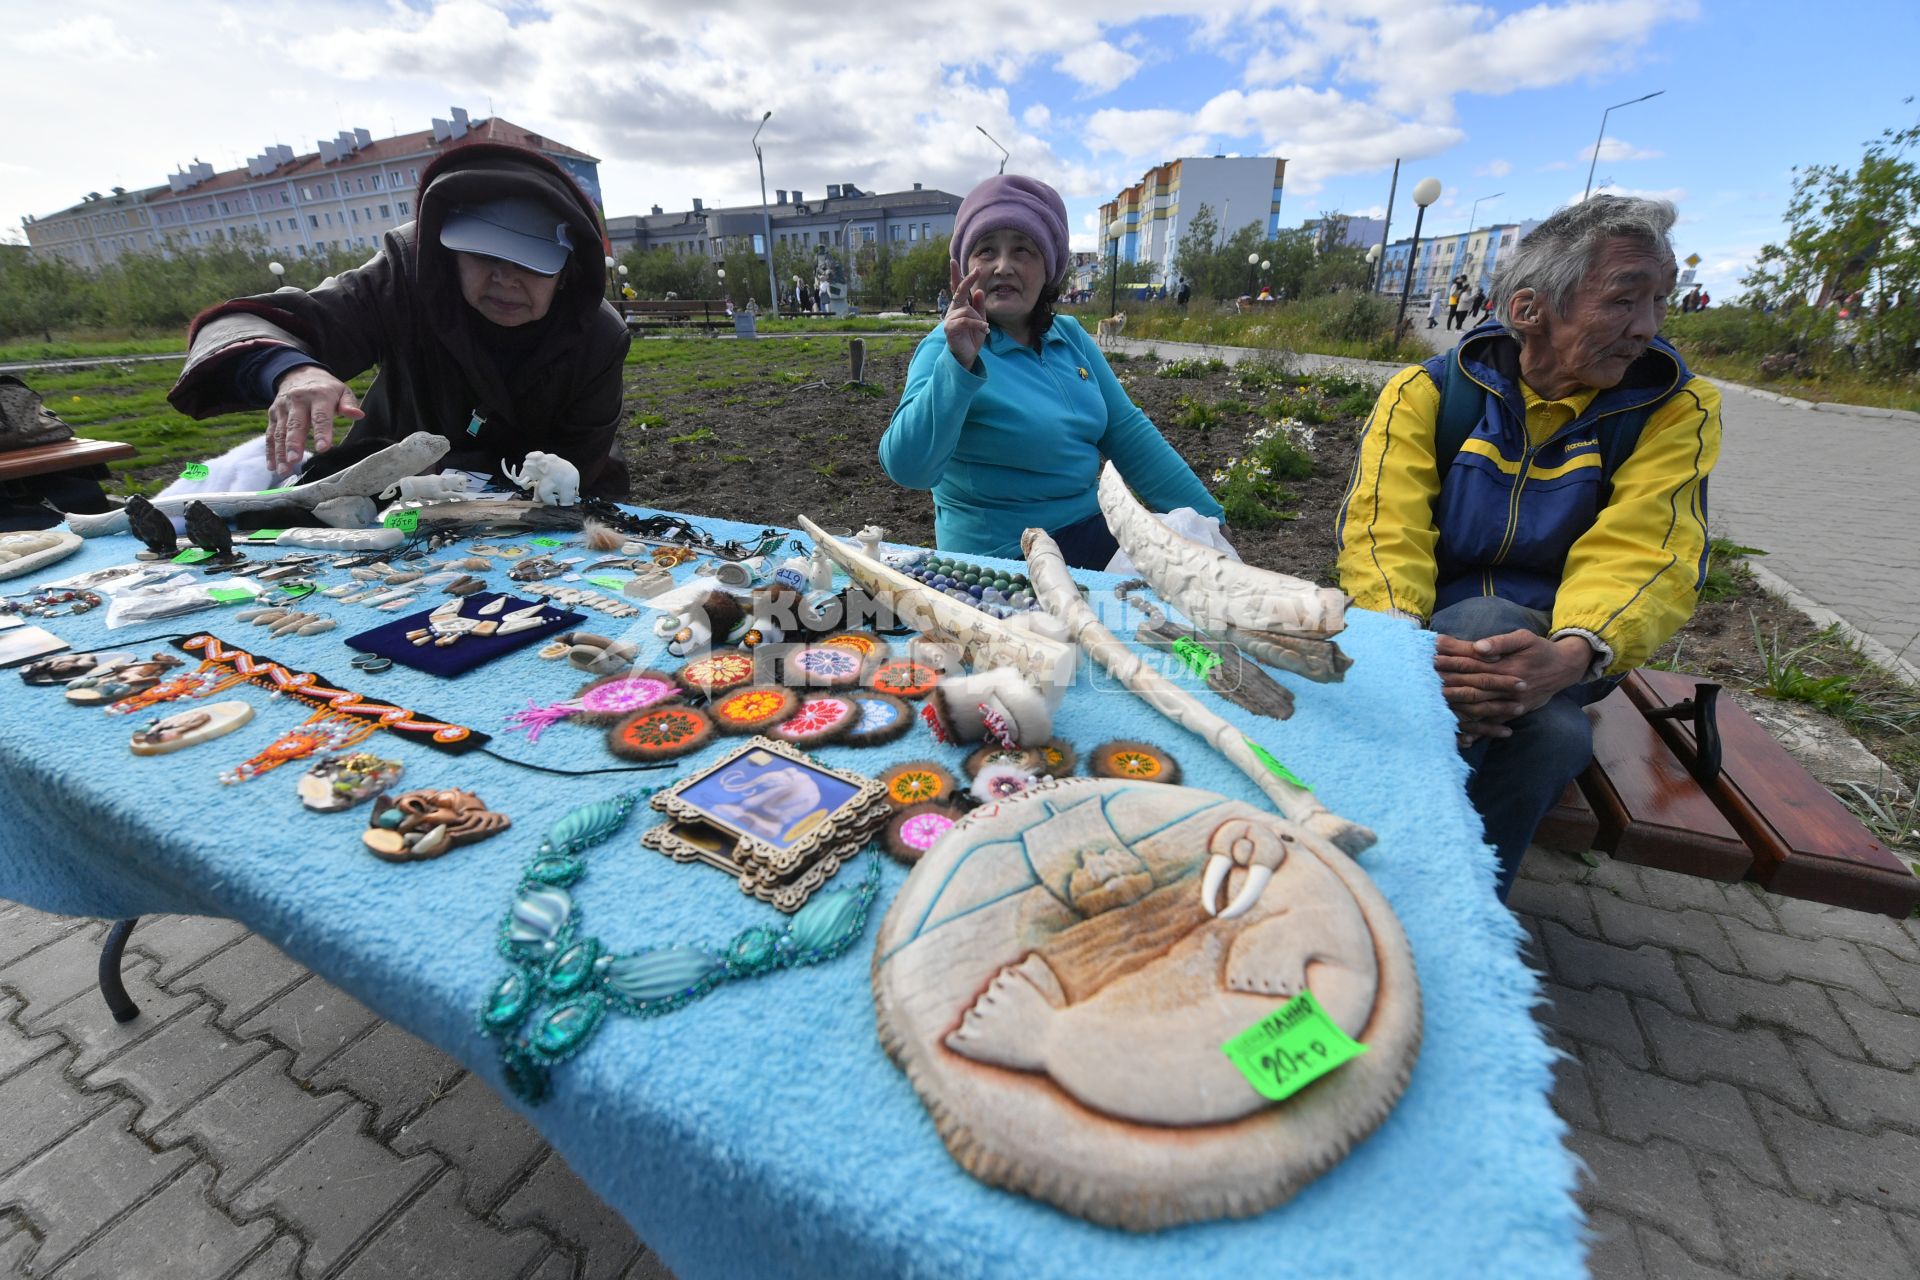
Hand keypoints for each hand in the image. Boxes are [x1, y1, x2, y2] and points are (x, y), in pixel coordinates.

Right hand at [266, 366, 361, 474]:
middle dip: (294, 443)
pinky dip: (270, 450)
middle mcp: (298, 401)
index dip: (322, 432)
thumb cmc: (325, 388)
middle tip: (294, 460)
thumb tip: (358, 415)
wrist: (298, 373)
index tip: (323, 448)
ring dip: (280, 452)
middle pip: (295, 424)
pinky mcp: (273, 414)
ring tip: (284, 470)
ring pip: (280, 431)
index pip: (320, 416)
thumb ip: (349, 404)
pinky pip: (270, 433)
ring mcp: (283, 408)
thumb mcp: (341, 390)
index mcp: (319, 396)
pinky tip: (272, 466)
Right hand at [943, 261, 990, 371]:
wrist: (968, 356)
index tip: (953, 261)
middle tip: (977, 270)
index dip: (955, 275)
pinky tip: (984, 329)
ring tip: (984, 328)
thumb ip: (979, 306)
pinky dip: (977, 324)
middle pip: (960, 291)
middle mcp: (953, 310)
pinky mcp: (950, 328)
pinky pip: (965, 320)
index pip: (957, 288)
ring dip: (979, 319)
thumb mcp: (981, 319)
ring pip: (967, 310)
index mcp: (959, 306)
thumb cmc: (972, 337)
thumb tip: (979, 291)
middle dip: (968, 280)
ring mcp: (949, 319)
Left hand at [1434, 629, 1594, 721]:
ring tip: (1434, 707)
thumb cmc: (1540, 649)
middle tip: (1423, 684)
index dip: (1451, 662)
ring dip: (1456, 709)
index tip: (1430, 659)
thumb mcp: (1524, 638)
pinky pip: (1493, 725)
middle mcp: (1507, 688)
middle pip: (1471, 688)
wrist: (1565, 668)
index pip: (1472, 665)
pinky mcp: (1513, 713)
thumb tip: (1479, 646)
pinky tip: (1460, 738)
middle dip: (1447, 686)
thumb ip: (1501, 642)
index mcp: (1506, 667)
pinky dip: (1478, 732)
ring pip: (1479, 709)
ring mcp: (1510, 704)